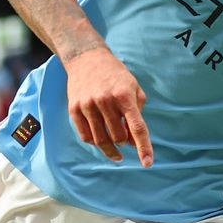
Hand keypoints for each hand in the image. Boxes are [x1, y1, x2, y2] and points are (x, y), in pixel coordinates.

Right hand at [65, 46, 153, 165]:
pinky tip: (100, 137)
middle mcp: (105, 100)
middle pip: (118, 137)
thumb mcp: (134, 89)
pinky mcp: (74, 109)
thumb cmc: (116, 76)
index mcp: (124, 95)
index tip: (148, 163)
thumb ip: (137, 115)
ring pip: (101, 140)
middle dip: (124, 141)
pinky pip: (86, 136)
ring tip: (115, 147)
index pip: (137, 127)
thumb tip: (132, 143)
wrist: (87, 59)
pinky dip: (95, 141)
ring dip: (110, 148)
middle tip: (124, 136)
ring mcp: (88, 105)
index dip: (143, 147)